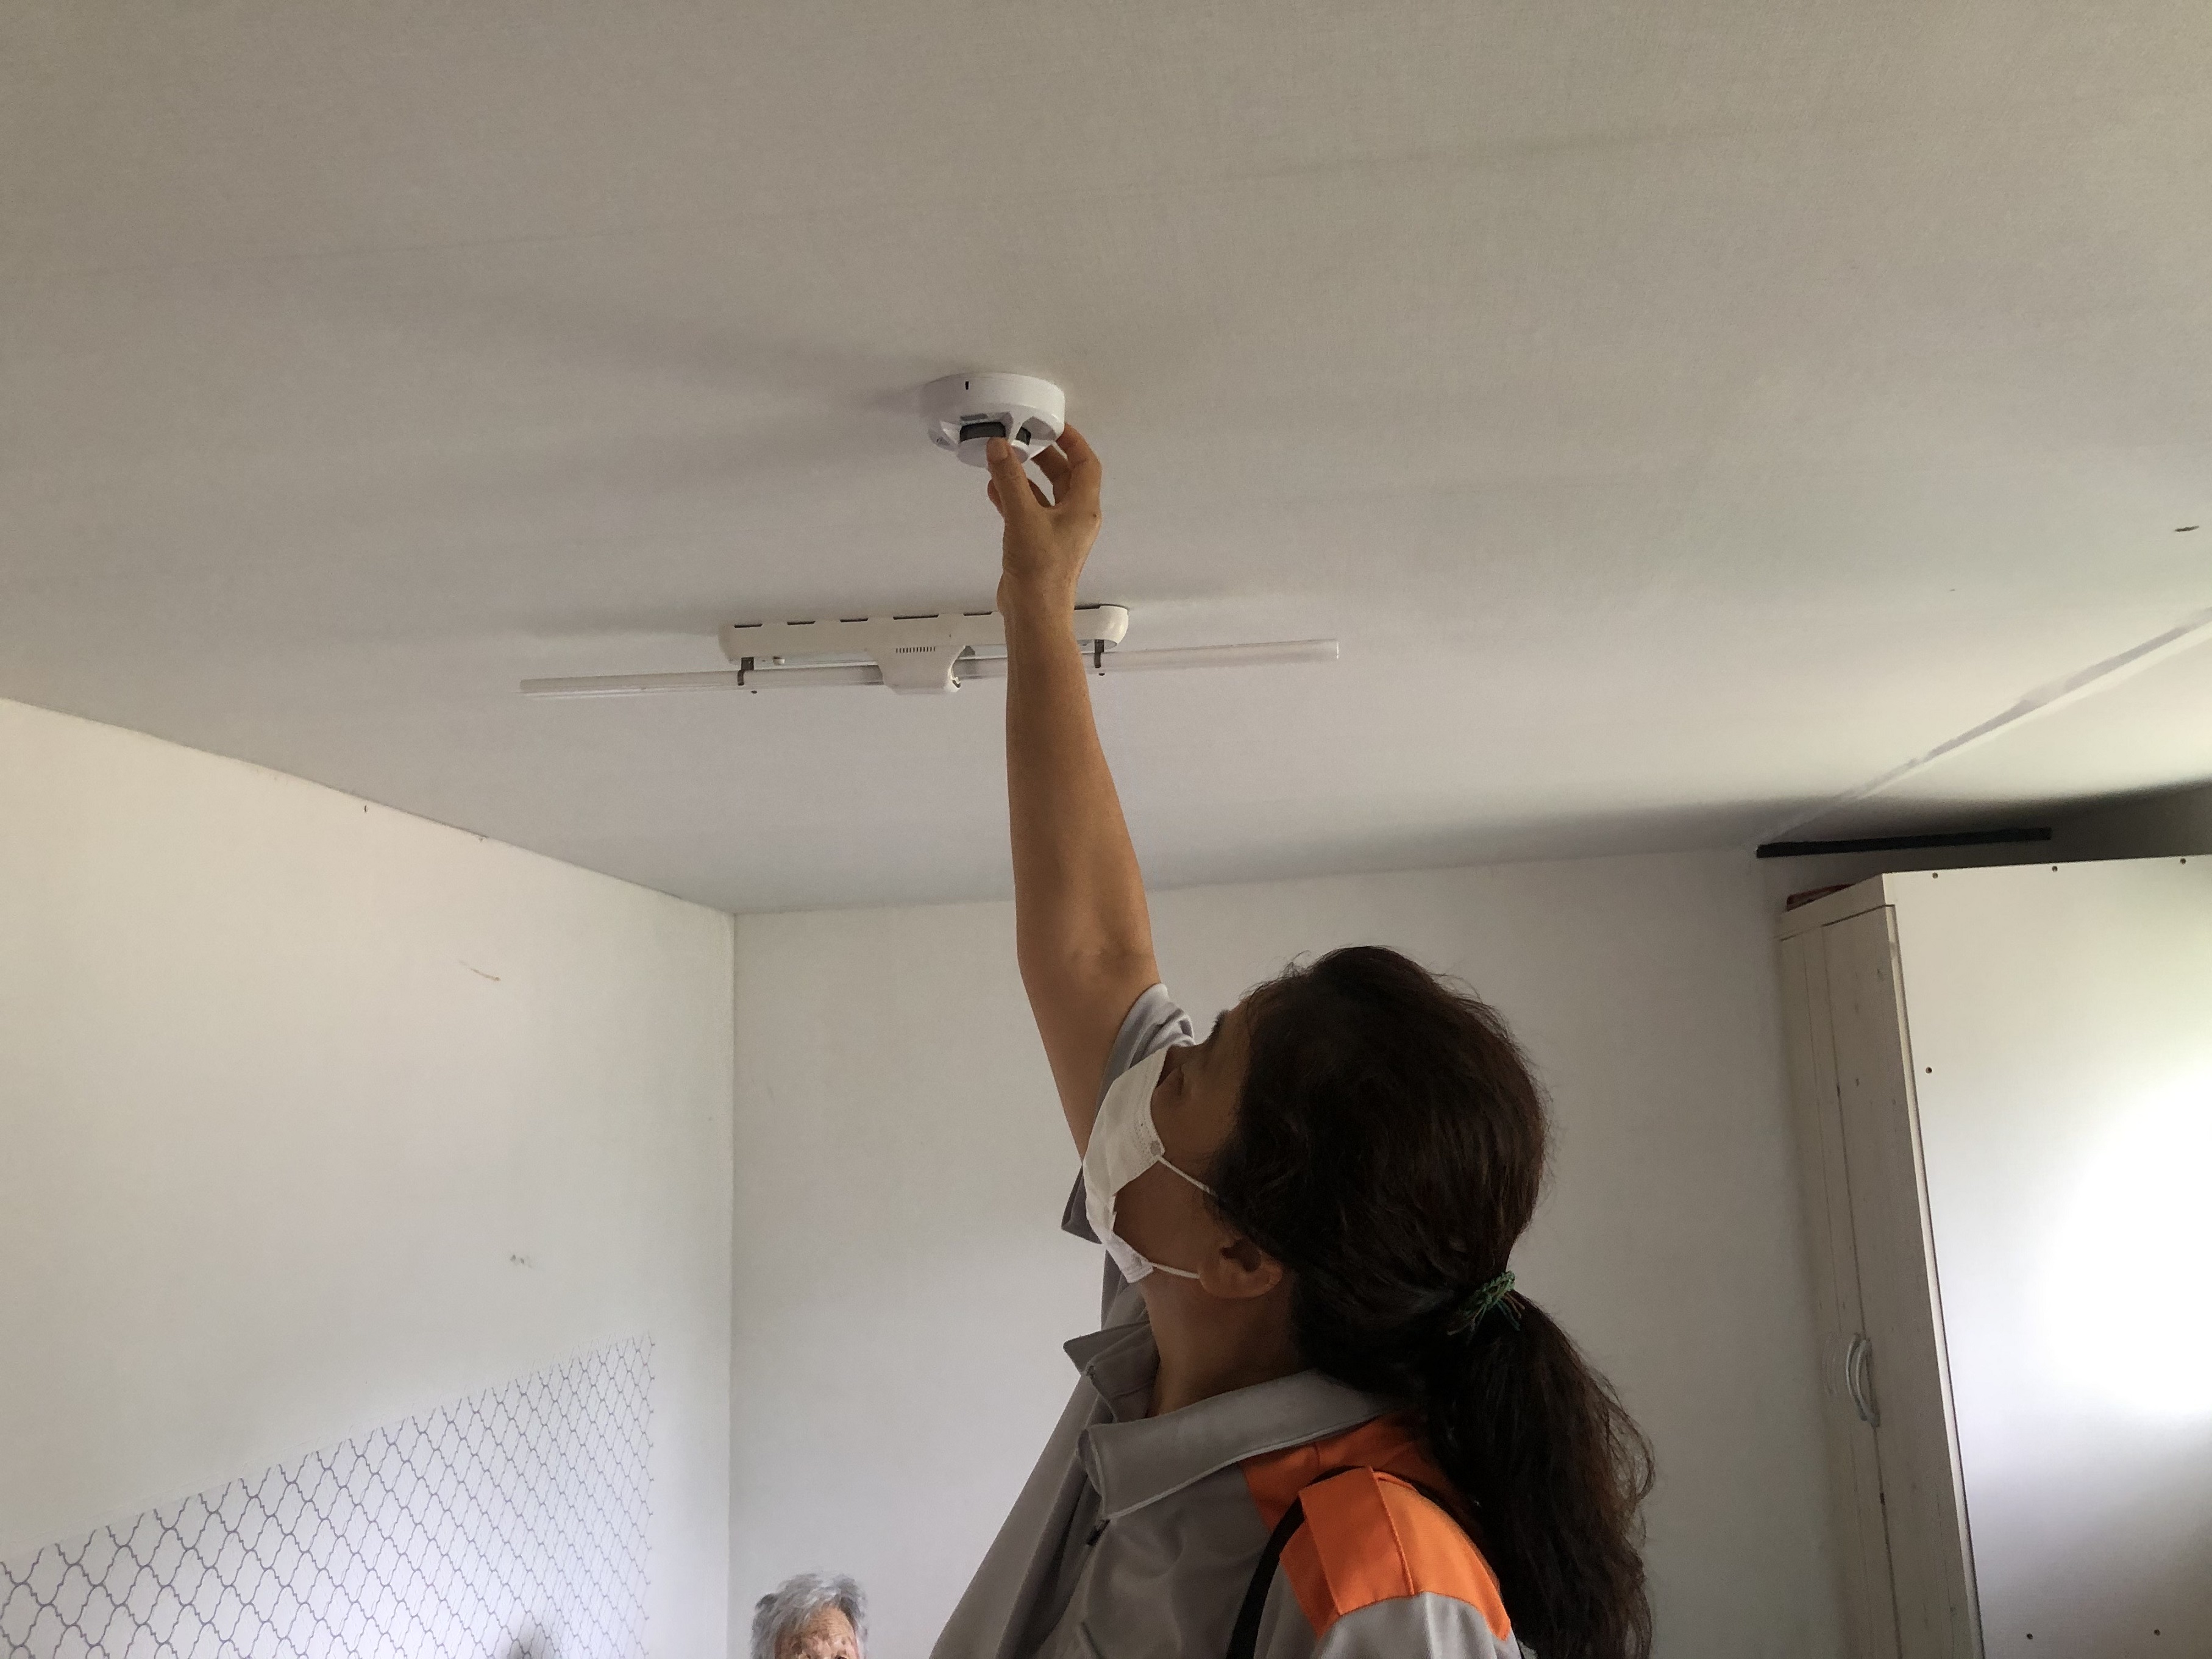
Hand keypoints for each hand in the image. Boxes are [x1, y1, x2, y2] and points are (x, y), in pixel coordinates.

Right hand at [986, 425, 1102, 609]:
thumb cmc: (1040, 570)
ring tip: (1005, 459)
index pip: (1086, 464)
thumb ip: (1010, 479)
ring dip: (1026, 477)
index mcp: (1083, 509)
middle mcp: (1074, 519)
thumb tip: (1000, 446)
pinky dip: (1013, 498)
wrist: (1034, 612)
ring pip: (1044, 494)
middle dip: (1045, 456)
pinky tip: (994, 490)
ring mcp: (1057, 533)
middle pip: (1065, 477)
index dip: (1073, 441)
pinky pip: (1028, 512)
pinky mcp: (1038, 545)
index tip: (1053, 425)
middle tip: (1024, 439)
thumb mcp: (1023, 516)